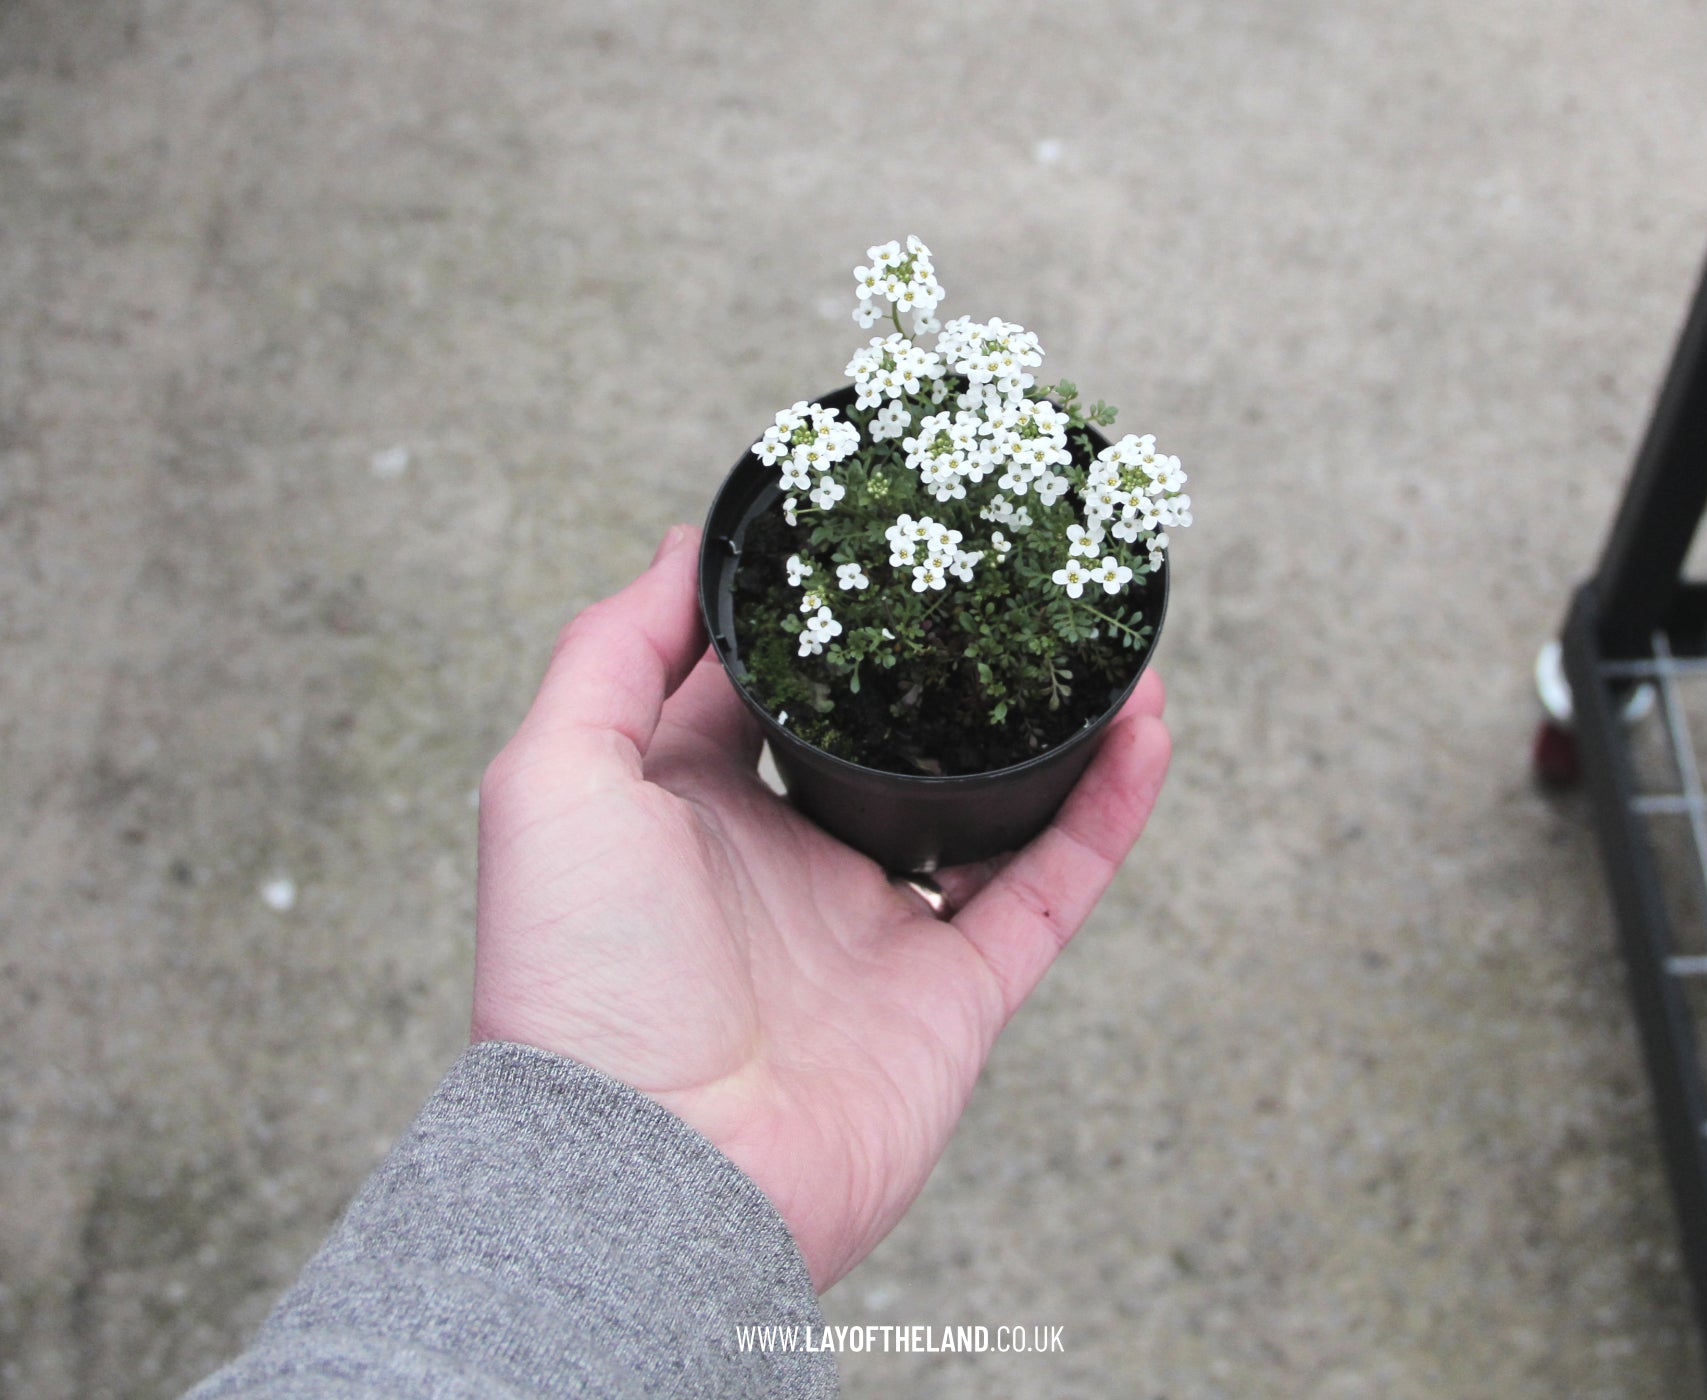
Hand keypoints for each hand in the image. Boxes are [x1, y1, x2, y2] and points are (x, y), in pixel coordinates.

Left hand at [471, 525, 1170, 1289]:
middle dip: (950, 667)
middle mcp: (793, 860)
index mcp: (698, 807)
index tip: (872, 535)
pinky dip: (1109, 811)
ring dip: (1055, 728)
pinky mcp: (957, 992)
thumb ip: (611, 653)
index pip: (768, 686)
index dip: (819, 614)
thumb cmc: (580, 983)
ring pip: (992, 804)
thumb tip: (681, 549)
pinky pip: (1051, 886)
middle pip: (891, 740)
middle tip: (1008, 578)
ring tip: (1105, 643)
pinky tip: (1147, 729)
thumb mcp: (554, 780)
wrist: (654, 1176)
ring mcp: (881, 927)